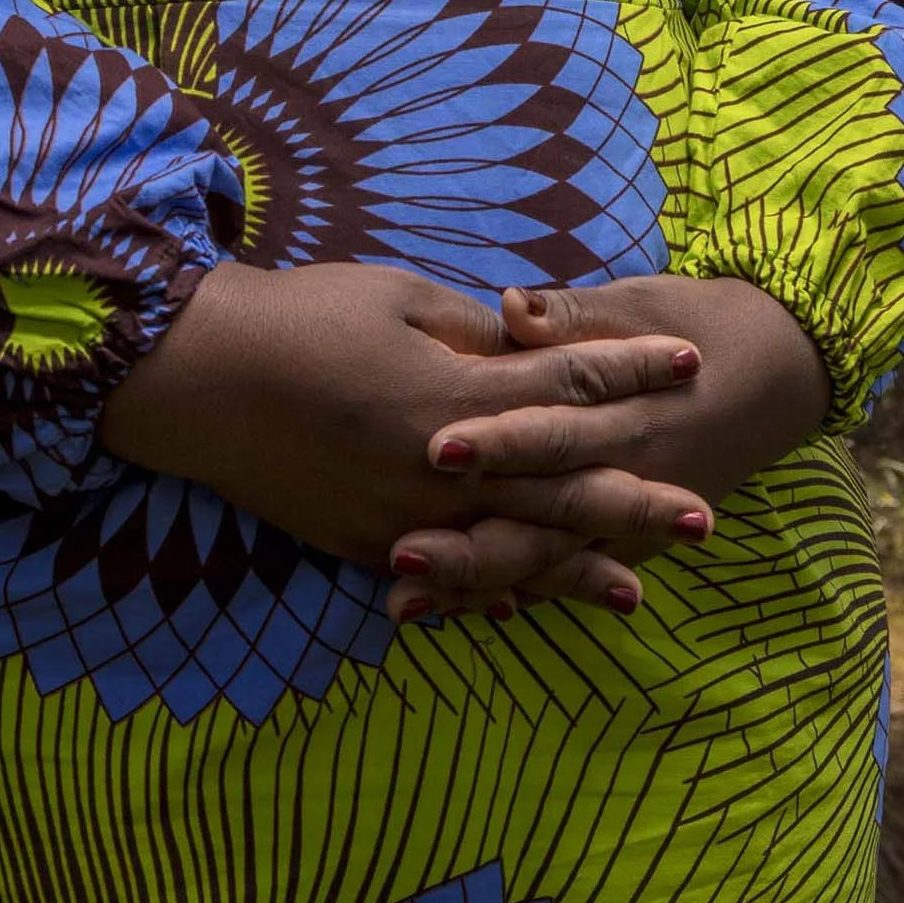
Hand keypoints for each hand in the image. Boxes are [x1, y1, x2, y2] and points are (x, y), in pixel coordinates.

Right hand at [97, 259, 712, 605]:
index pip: (564, 382)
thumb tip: (531, 345)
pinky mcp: (367, 545)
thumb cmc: (302, 318)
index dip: (630, 370)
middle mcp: (438, 470)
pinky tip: (530, 601)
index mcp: (452, 395)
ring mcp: (403, 519)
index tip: (689, 361)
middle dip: (631, 499)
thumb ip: (475, 335)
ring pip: (509, 550)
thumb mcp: (399, 301)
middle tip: (703, 516)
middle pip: (555, 486)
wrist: (200, 380)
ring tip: (636, 588)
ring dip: (575, 567)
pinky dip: (496, 588)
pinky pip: (450, 574)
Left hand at [385, 273, 830, 619]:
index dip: (501, 443)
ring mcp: (630, 524)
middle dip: (474, 542)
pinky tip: (446, 612)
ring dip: (477, 584)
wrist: (779, 374)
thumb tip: (511, 306)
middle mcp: (630, 479)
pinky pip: (561, 578)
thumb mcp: (639, 305)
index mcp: (630, 414)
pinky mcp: (625, 545)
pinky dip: (507, 595)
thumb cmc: (695, 325)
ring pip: (546, 564)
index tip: (438, 449)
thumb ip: (571, 314)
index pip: (558, 432)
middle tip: (400, 551)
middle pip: (544, 520)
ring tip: (404, 600)